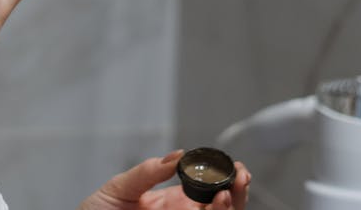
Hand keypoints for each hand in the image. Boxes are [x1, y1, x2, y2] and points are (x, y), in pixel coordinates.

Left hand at [79, 151, 250, 209]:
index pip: (208, 189)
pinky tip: (215, 203)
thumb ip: (148, 172)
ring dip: (230, 205)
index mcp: (174, 201)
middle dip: (238, 190)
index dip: (225, 177)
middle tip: (241, 174)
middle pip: (222, 206)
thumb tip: (178, 154)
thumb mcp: (119, 187)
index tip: (233, 165)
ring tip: (229, 189)